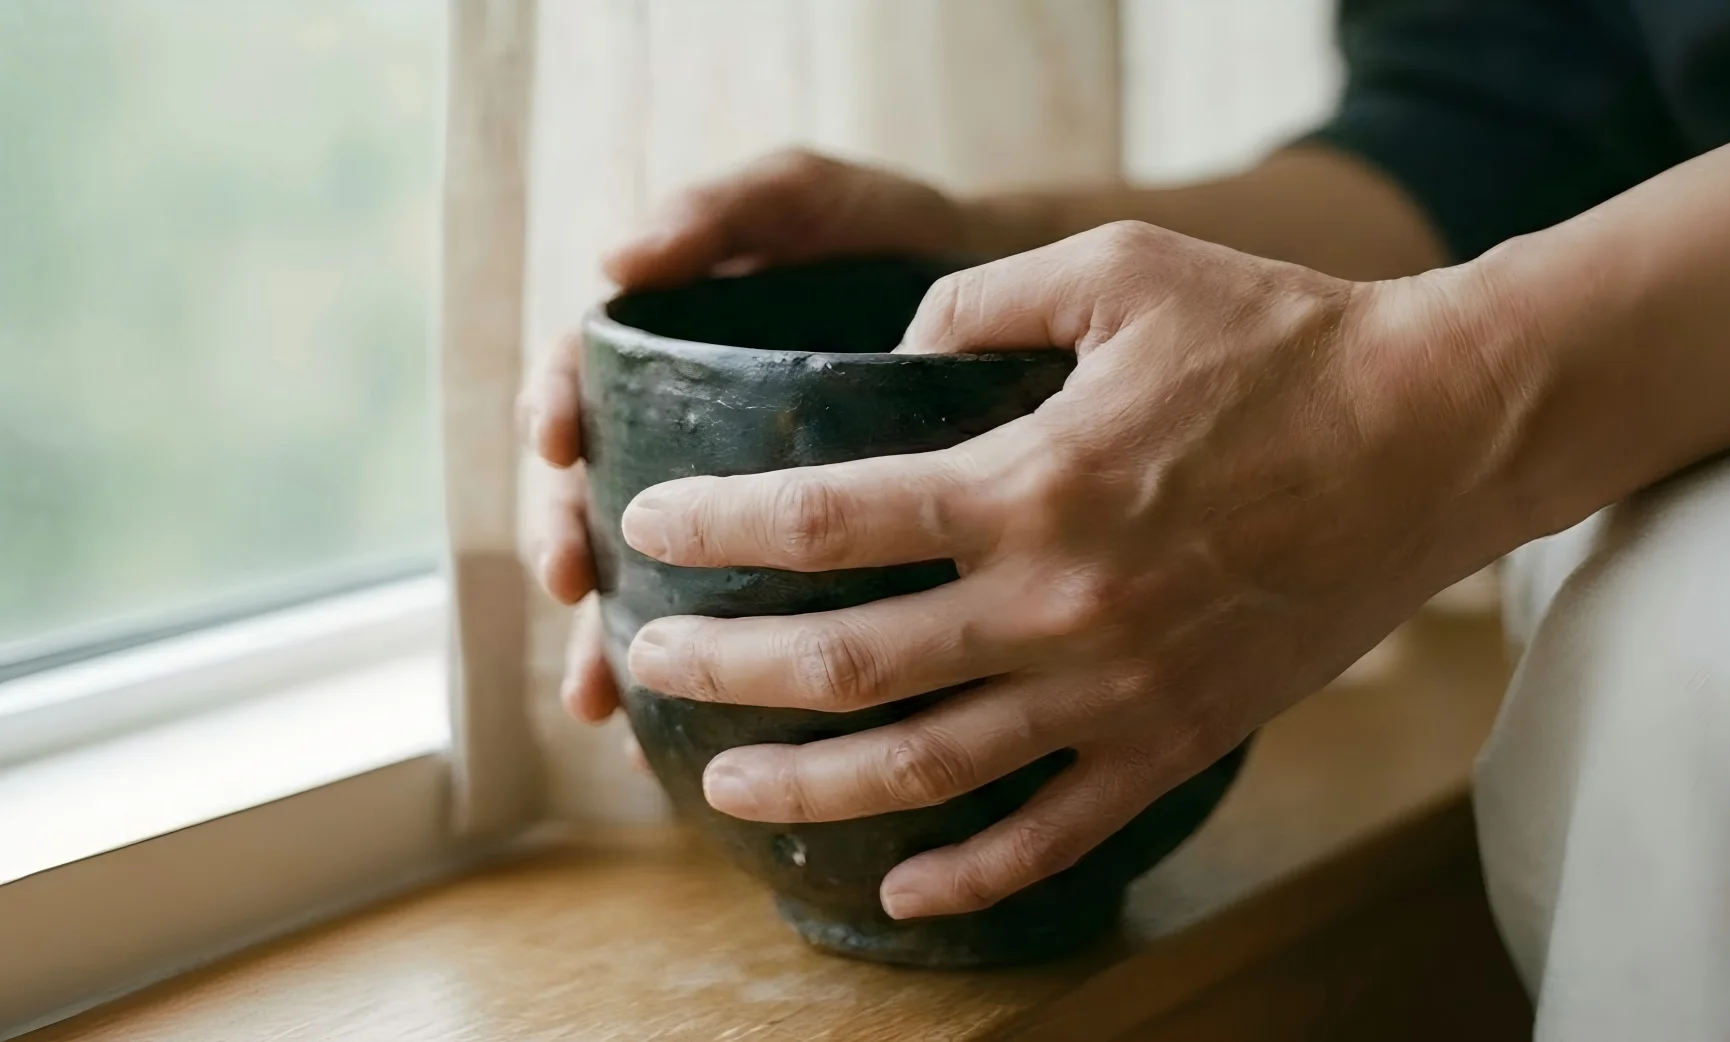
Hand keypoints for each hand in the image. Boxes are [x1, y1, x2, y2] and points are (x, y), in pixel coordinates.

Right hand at [519, 149, 971, 730]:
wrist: (1004, 308)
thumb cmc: (897, 238)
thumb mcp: (815, 201)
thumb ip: (729, 208)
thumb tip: (616, 261)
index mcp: (672, 356)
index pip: (582, 381)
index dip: (553, 410)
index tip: (555, 445)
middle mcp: (687, 439)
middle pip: (594, 496)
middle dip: (569, 546)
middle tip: (573, 589)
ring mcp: (737, 517)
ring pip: (653, 586)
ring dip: (615, 644)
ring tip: (607, 700)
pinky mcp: (798, 581)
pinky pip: (741, 641)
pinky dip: (716, 692)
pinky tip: (694, 743)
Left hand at [618, 221, 1511, 917]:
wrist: (1434, 434)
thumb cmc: (1278, 340)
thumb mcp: (1118, 271)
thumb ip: (981, 302)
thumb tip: (893, 356)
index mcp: (1030, 484)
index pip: (827, 519)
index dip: (721, 528)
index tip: (653, 529)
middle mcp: (1057, 605)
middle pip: (847, 661)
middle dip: (725, 668)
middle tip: (648, 666)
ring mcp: (1116, 691)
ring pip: (928, 768)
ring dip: (810, 785)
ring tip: (723, 784)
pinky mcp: (1175, 741)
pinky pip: (1056, 833)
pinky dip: (973, 873)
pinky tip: (901, 891)